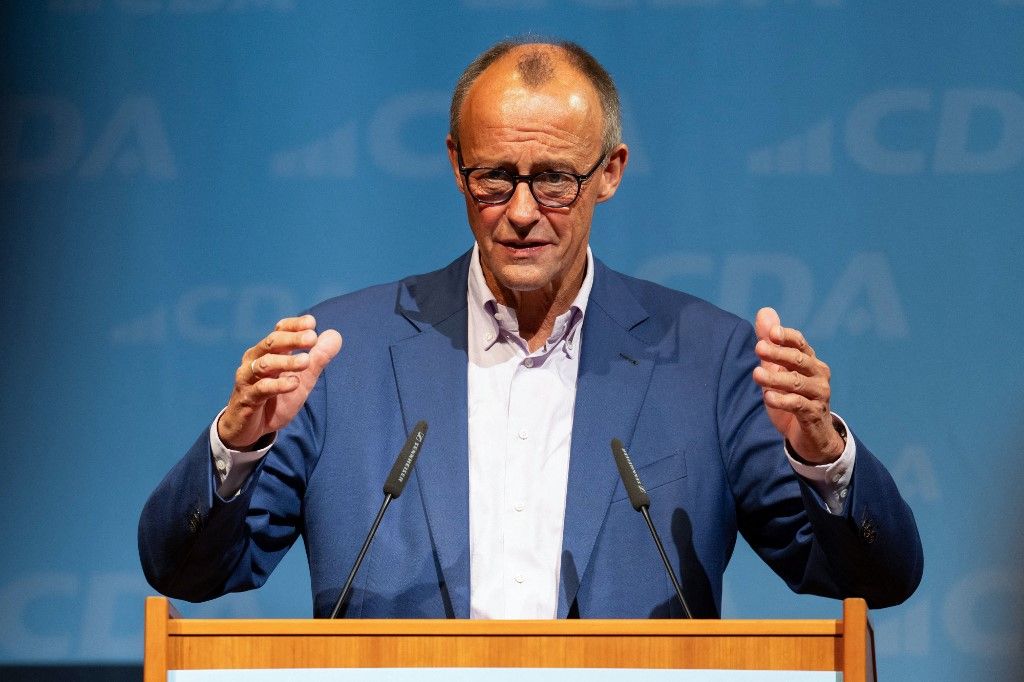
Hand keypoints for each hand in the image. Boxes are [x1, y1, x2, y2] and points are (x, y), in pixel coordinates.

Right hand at [217, 315, 341, 449]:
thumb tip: (335, 335)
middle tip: (312, 337)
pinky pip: (261, 388)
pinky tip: (294, 383)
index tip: (311, 322)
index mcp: (268, 352)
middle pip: (272, 343)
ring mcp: (248, 378)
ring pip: (265, 364)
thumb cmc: (276, 398)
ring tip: (306, 361)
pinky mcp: (247, 398)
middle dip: (292, 339)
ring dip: (286, 361)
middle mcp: (255, 360)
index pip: (279, 331)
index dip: (294, 326)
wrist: (252, 429)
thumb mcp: (303, 378)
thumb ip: (318, 358)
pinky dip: (278, 385)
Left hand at [751, 307, 844, 463]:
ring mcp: (819, 395)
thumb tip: (764, 311)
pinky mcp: (814, 415)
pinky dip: (784, 401)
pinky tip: (768, 397)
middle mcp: (818, 375)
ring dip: (776, 378)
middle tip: (758, 348)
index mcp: (810, 362)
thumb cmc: (793, 397)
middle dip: (779, 354)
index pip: (800, 344)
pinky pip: (799, 405)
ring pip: (797, 383)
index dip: (787, 337)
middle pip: (799, 361)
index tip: (770, 333)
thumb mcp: (778, 369)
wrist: (811, 435)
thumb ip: (771, 343)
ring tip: (756, 375)